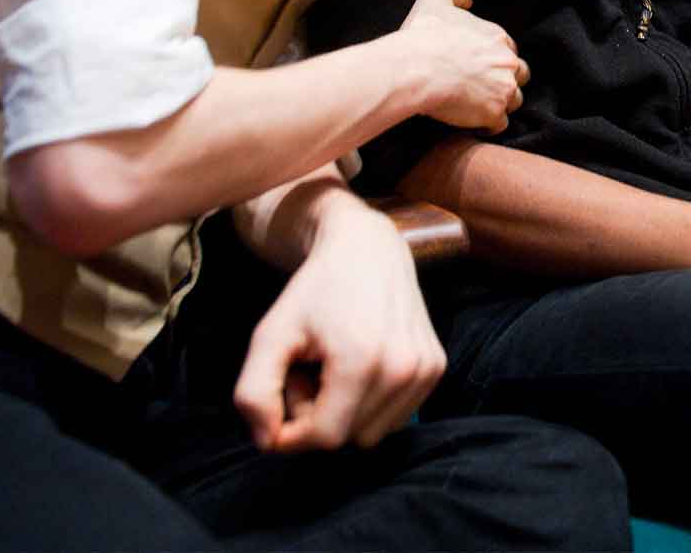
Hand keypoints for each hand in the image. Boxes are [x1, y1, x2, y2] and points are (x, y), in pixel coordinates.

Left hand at [234, 203, 443, 450]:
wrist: (366, 248)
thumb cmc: (313, 291)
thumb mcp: (269, 334)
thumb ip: (254, 393)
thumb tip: (268, 442)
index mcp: (363, 360)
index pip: (325, 438)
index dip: (293, 427)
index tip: (284, 390)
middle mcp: (404, 368)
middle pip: (349, 438)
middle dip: (319, 416)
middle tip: (310, 370)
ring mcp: (426, 369)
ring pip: (374, 433)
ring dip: (346, 413)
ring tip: (334, 368)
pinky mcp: (436, 367)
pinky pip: (395, 417)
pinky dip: (371, 404)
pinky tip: (359, 366)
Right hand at [395, 0, 527, 131]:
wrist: (417, 68)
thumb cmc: (424, 35)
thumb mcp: (434, 1)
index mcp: (498, 38)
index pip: (509, 50)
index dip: (495, 60)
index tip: (479, 67)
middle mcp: (508, 63)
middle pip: (519, 76)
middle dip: (506, 81)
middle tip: (483, 88)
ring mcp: (504, 89)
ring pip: (513, 101)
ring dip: (499, 103)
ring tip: (478, 107)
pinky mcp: (494, 113)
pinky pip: (500, 124)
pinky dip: (489, 125)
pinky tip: (473, 123)